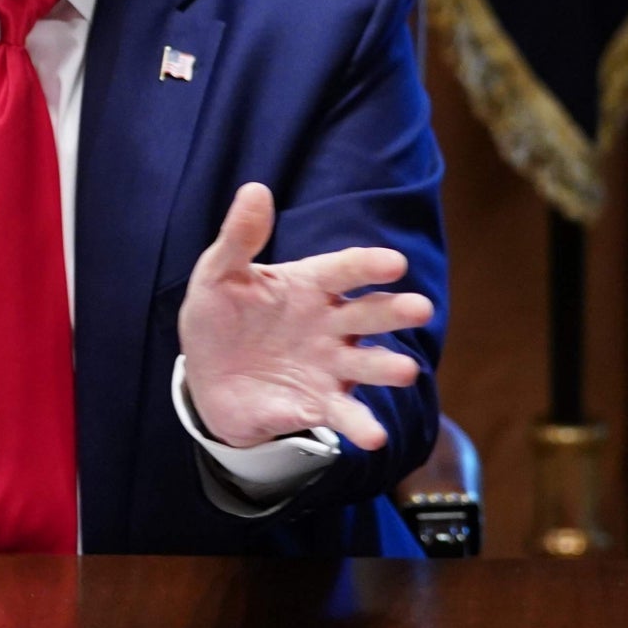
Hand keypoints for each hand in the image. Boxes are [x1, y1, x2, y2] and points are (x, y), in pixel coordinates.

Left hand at [178, 183, 431, 450]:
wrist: (207, 378)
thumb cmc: (219, 317)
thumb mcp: (218, 275)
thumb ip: (239, 238)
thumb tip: (255, 190)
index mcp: (310, 286)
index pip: (344, 270)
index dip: (367, 266)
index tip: (393, 263)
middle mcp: (331, 324)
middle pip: (370, 315)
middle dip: (396, 312)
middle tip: (420, 309)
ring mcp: (330, 366)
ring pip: (369, 365)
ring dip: (388, 368)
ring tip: (406, 372)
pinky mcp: (320, 405)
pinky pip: (345, 415)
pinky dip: (360, 426)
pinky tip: (373, 437)